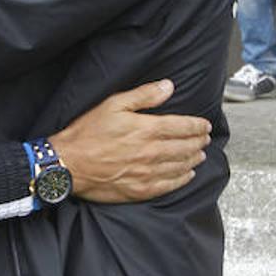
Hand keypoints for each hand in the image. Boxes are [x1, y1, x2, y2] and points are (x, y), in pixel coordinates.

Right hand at [50, 79, 211, 203]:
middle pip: (185, 147)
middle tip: (206, 139)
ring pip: (180, 166)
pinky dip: (181, 180)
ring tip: (200, 154)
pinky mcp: (139, 190)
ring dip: (193, 159)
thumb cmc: (88, 133)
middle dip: (198, 142)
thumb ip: (144, 96)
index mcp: (147, 129)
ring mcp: (147, 173)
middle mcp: (151, 152)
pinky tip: (187, 175)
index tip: (204, 125)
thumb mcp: (113, 104)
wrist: (69, 164)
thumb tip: (168, 86)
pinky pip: (168, 185)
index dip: (197, 126)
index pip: (182, 127)